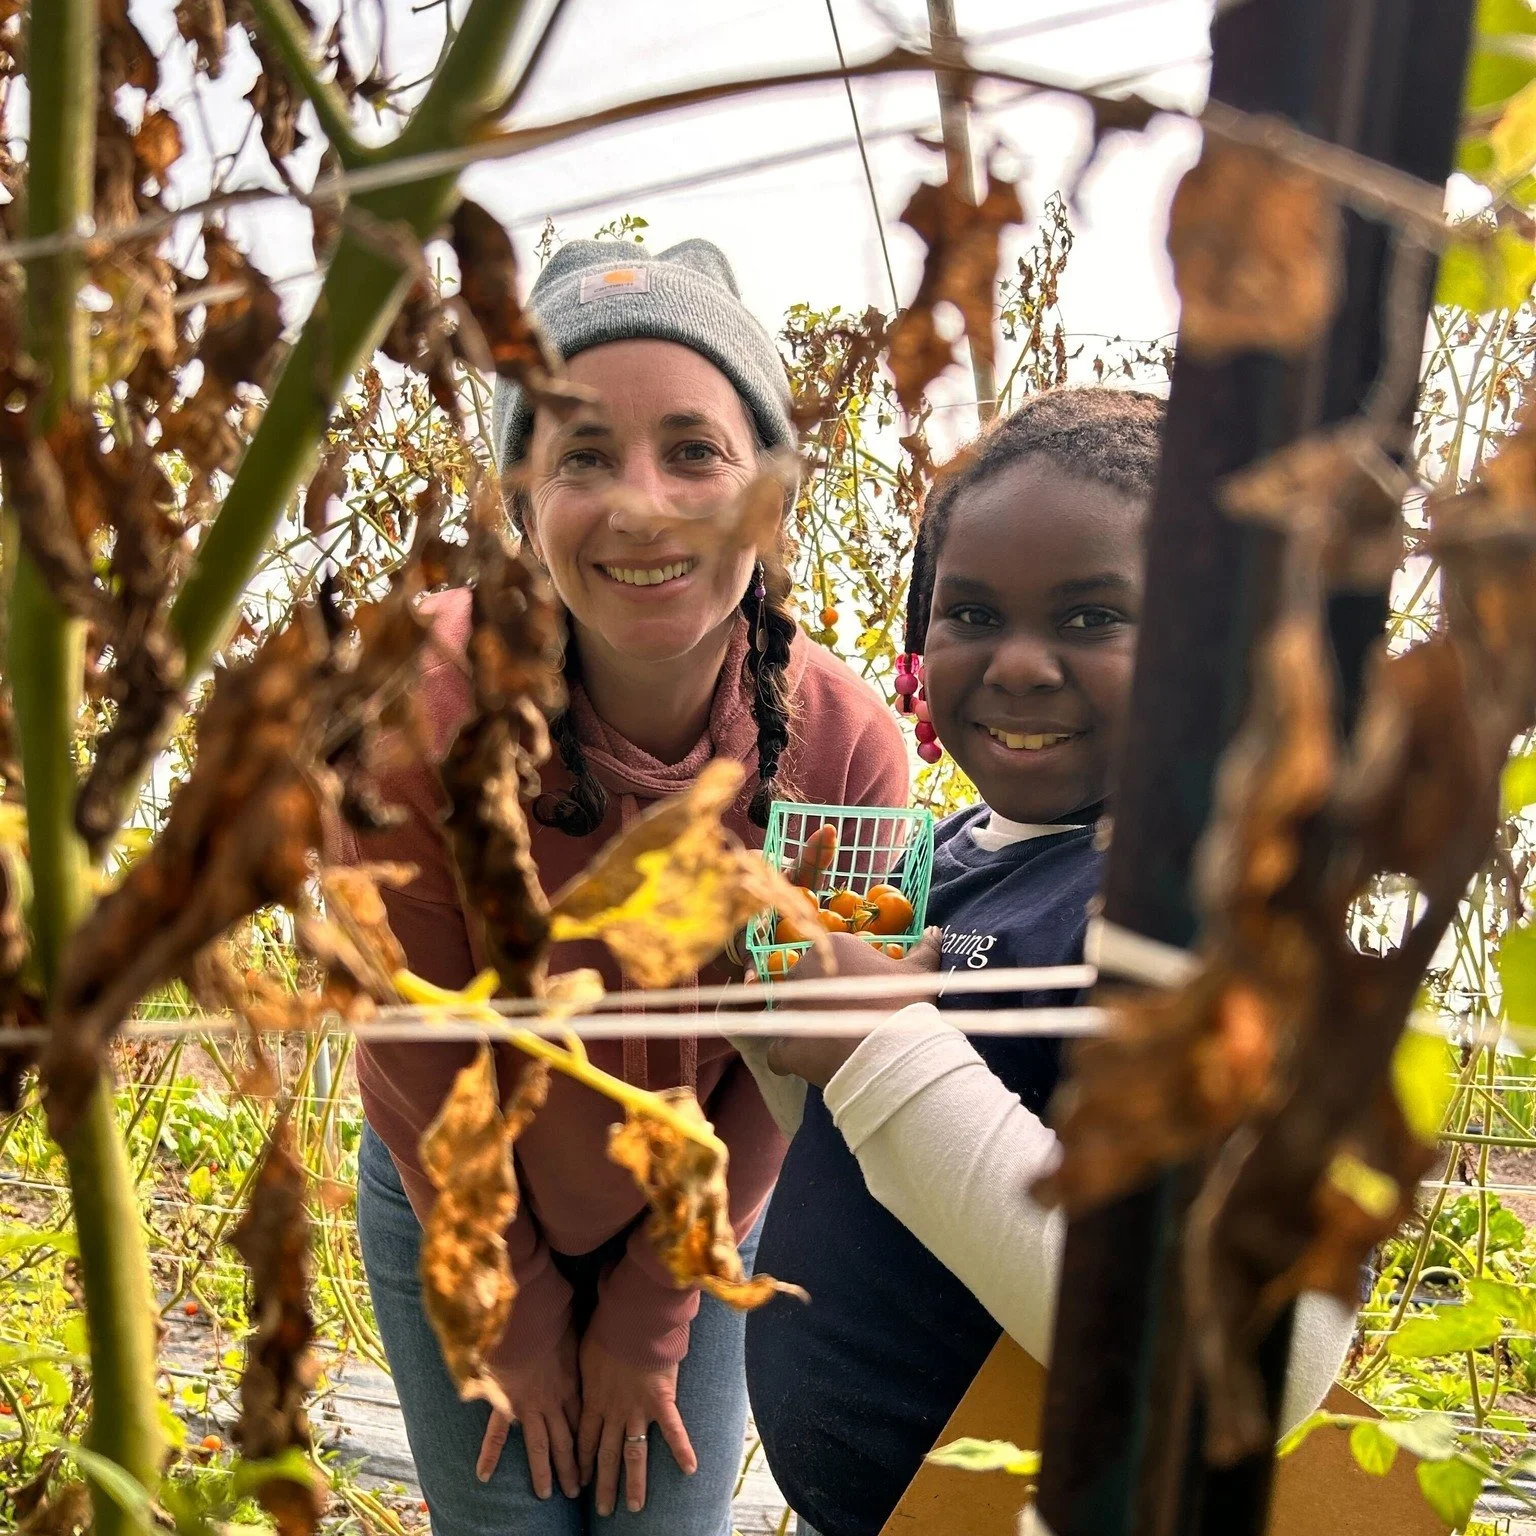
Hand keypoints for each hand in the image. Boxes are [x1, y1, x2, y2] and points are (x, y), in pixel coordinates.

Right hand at [477, 1320, 580, 1498]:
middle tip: (577, 1489)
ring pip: (539, 1446)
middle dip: (572, 1467)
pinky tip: (485, 1476)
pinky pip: (497, 1433)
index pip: (583, 1422)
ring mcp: (529, 1405)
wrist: (527, 1313)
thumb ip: (584, 1342)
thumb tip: (601, 1328)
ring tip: (548, 1494)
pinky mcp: (505, 1401)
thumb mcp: (578, 1331)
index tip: (595, 1462)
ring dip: (544, 1472)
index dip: (589, 1444)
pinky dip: (490, 1454)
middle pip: (566, 1441)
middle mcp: (553, 1401)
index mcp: (572, 1385)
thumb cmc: (555, 1315)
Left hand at [578, 1334, 695, 1515]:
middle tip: (604, 1510)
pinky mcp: (661, 1400)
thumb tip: (567, 1371)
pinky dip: (682, 1449)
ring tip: (634, 1507)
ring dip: (634, 1482)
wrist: (631, 1317)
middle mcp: (613, 1411)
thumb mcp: (582, 1351)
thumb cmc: (605, 1327)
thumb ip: (581, 1371)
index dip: (581, 1463)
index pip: (584, 1441)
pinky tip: (690, 1469)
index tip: (578, 1483)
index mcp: (593, 1400)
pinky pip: (673, 1429)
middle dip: (604, 1485)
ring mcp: (637, 1408)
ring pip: (634, 1453)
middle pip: (606, 1456)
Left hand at [765, 928, 941, 1086]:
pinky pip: (777, 1051)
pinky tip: (810, 1064)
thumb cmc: (905, 1006)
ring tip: (832, 1043)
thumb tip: (934, 931)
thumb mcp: (920, 974)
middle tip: (848, 1021)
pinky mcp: (784, 1044)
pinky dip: (789, 1058)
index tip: (862, 998)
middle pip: (806, 986)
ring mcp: (790, 1007)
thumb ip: (924, 950)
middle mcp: (802, 970)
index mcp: (831, 947)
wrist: (894, 1052)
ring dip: (806, 1027)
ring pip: (791, 1015)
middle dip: (821, 1002)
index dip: (843, 982)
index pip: (828, 961)